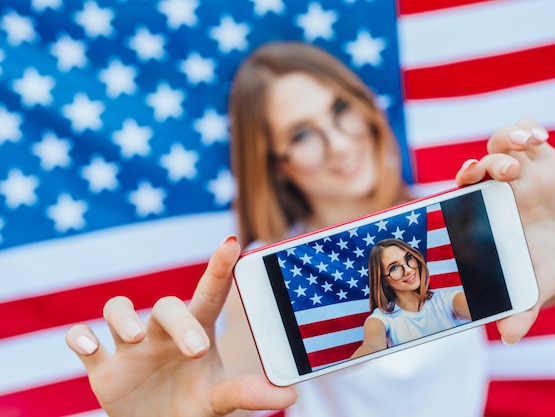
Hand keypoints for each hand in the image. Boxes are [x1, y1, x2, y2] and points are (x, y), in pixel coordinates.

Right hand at [66, 236, 297, 416]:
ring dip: (125, 317)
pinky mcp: (102, 366)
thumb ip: (248, 394)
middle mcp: (163, 331)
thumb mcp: (221, 401)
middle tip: (196, 350)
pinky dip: (80, 338)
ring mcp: (130, 346)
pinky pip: (81, 338)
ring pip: (118, 308)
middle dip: (179, 322)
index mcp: (197, 332)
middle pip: (166, 305)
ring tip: (137, 339)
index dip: (219, 268)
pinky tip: (90, 348)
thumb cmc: (194, 404)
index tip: (232, 242)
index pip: (210, 294)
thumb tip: (290, 397)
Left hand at [455, 119, 554, 343]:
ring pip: (501, 144)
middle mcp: (497, 190)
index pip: (463, 195)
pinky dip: (528, 127)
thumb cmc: (544, 264)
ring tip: (524, 145)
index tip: (465, 181)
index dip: (459, 186)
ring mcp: (519, 169)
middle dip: (485, 165)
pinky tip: (537, 135)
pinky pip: (528, 132)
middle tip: (504, 173)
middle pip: (480, 167)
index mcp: (486, 215)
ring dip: (507, 140)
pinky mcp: (542, 156)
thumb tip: (509, 338)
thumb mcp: (536, 286)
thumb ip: (522, 309)